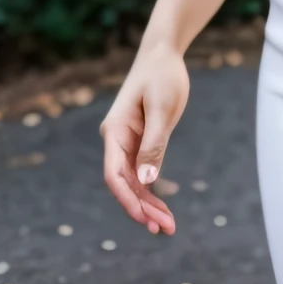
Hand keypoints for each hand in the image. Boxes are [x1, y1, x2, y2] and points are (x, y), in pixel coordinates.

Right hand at [99, 42, 189, 235]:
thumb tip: (147, 179)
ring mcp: (128, 143)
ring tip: (168, 227)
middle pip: (125, 184)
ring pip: (134, 183)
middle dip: (143, 209)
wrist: (163, 53)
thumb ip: (155, 143)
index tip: (144, 220)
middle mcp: (117, 140)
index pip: (114, 175)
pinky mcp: (141, 142)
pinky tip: (163, 210)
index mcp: (115, 131)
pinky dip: (152, 191)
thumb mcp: (163, 108)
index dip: (127, 200)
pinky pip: (143, 173)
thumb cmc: (162, 75)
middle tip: (166, 230)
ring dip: (149, 205)